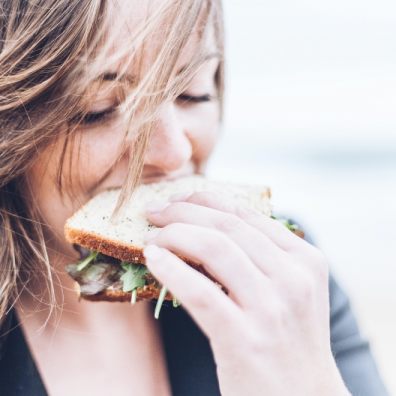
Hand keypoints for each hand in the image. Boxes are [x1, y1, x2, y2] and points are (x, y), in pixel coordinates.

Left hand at [143, 191, 349, 395]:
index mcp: (304, 259)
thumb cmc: (286, 341)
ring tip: (152, 238)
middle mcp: (293, 277)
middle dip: (183, 212)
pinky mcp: (245, 339)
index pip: (245, 213)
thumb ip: (261, 256)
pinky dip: (170, 269)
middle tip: (155, 213)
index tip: (177, 200)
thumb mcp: (288, 291)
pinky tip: (152, 260)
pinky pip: (199, 291)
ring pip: (213, 248)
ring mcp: (272, 308)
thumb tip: (208, 225)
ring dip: (173, 236)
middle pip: (226, 226)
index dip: (204, 200)